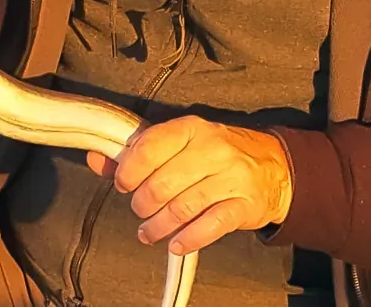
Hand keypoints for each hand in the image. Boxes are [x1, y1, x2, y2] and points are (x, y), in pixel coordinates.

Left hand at [86, 116, 293, 255]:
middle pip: (163, 183)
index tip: (124, 184)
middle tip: (139, 210)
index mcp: (192, 128)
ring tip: (147, 232)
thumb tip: (97, 159)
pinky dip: (187, 239)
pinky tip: (175, 243)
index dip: (130, 169)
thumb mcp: (181, 142)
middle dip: (142, 203)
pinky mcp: (244, 206)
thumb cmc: (215, 153)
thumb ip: (138, 151)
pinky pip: (210, 227)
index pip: (152, 146)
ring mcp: (231, 178)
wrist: (273, 167)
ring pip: (183, 207)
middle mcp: (213, 149)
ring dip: (158, 226)